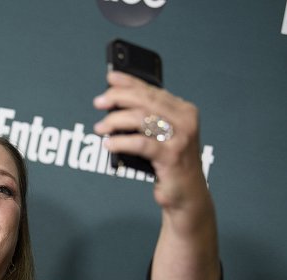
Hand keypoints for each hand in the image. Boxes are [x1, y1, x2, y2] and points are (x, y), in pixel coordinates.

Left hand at [93, 71, 207, 213]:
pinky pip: (140, 144)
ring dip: (115, 120)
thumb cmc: (170, 163)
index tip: (110, 78)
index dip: (129, 82)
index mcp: (183, 110)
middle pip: (145, 100)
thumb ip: (147, 118)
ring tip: (100, 127)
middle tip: (99, 102)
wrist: (187, 194)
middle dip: (118, 98)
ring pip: (141, 118)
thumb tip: (116, 103)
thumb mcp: (161, 136)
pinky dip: (121, 142)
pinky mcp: (171, 156)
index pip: (152, 90)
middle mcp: (185, 120)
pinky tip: (109, 144)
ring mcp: (180, 138)